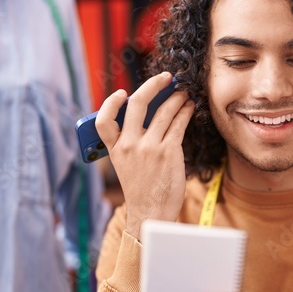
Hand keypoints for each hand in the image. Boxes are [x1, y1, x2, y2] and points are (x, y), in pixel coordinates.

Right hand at [95, 71, 194, 237]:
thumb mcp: (126, 166)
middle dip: (154, 85)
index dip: (111, 103)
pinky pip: (178, 124)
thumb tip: (150, 113)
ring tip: (184, 92)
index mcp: (115, 149)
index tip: (121, 93)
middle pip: (137, 104)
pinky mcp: (168, 152)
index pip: (103, 120)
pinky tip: (189, 107)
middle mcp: (130, 145)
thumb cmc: (141, 190)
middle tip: (166, 77)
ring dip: (176, 98)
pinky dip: (185, 112)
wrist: (152, 213)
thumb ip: (131, 142)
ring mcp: (149, 147)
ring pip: (164, 111)